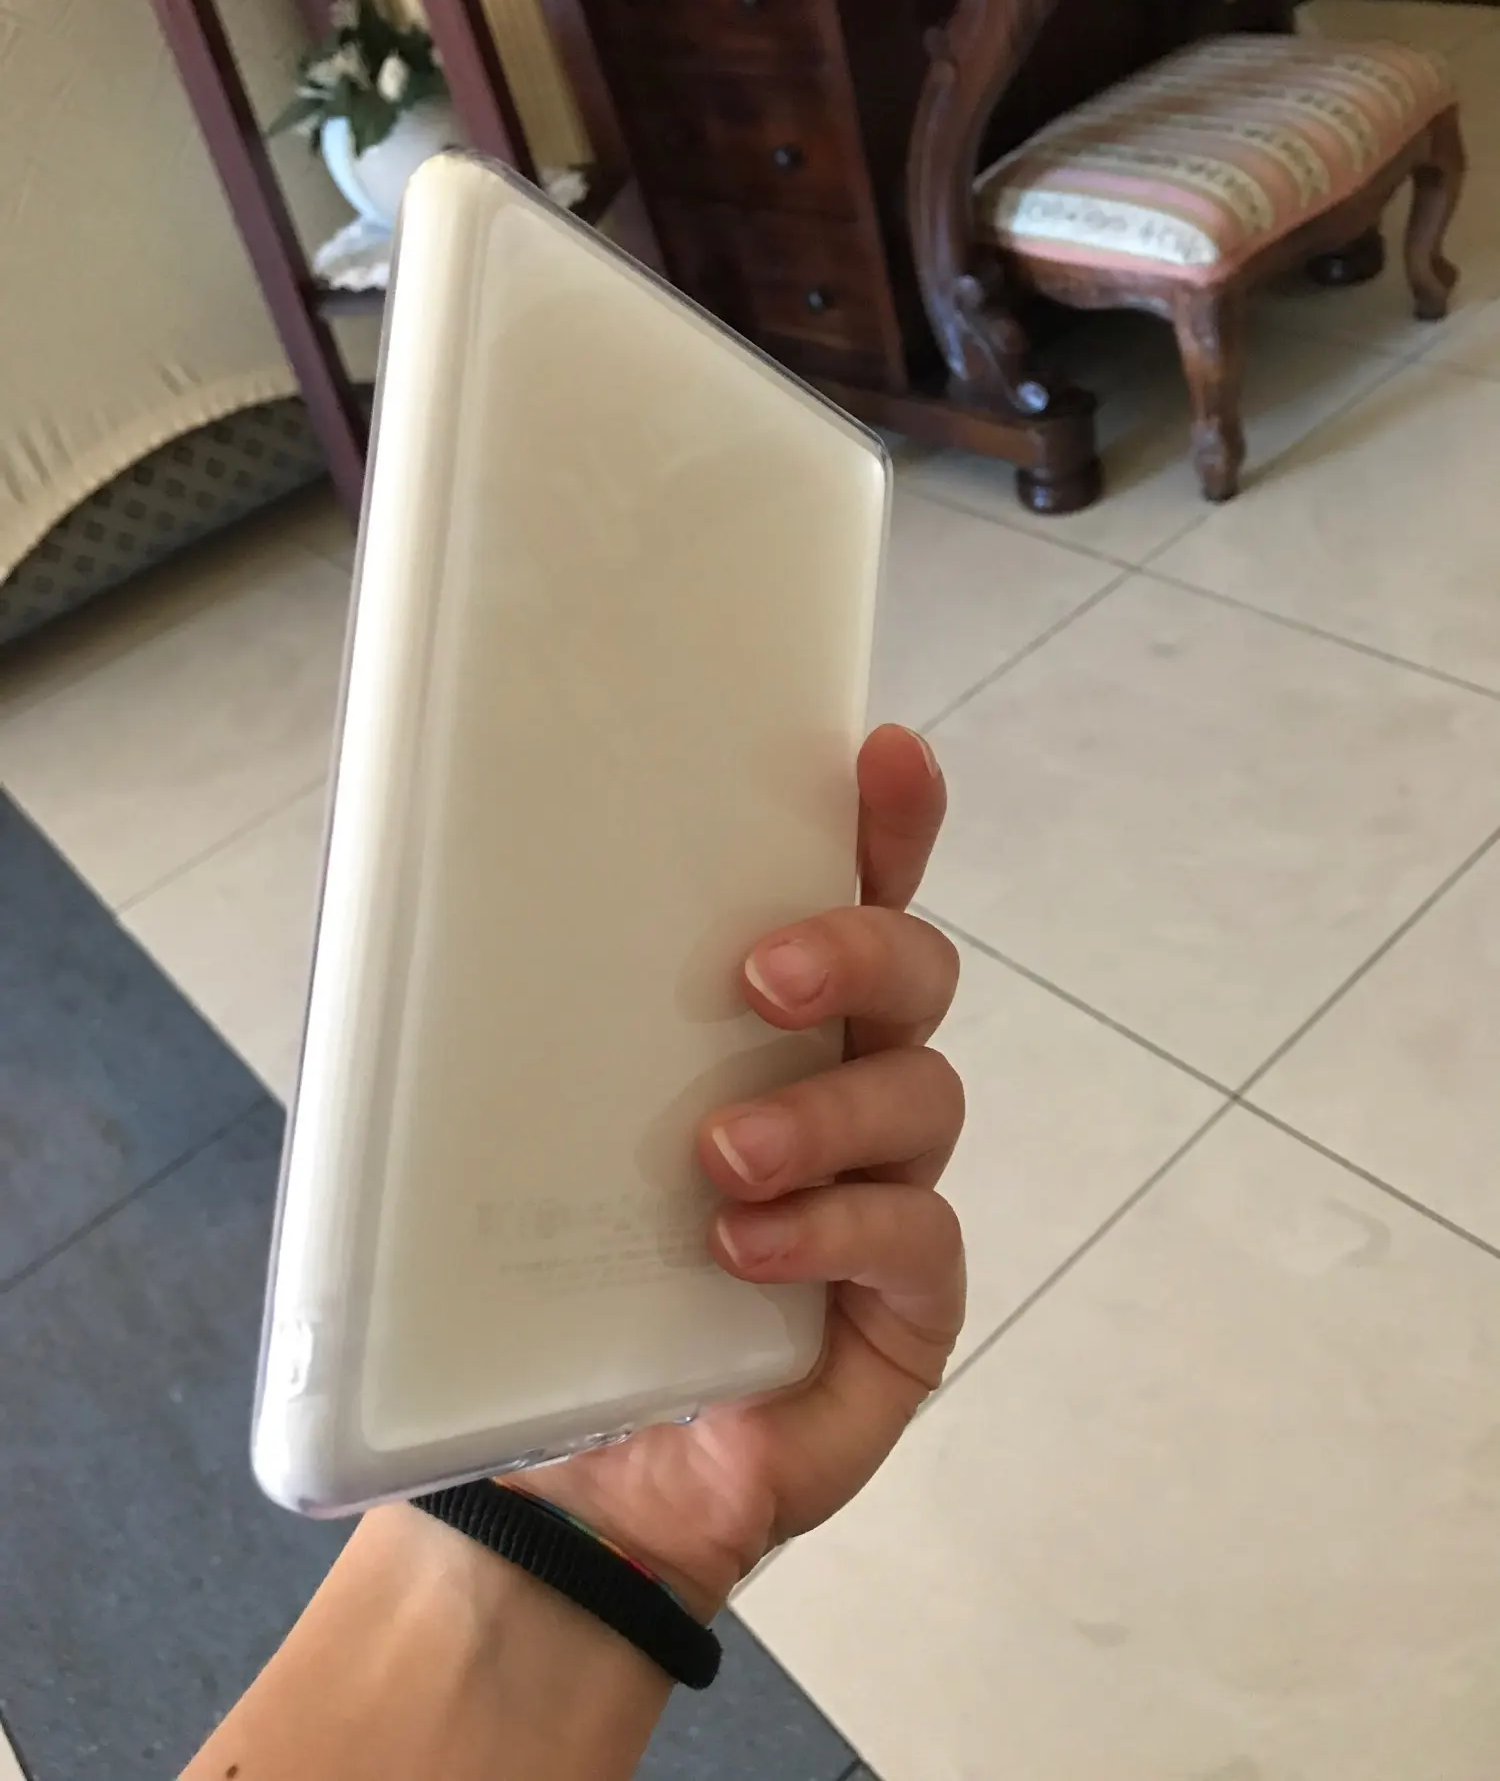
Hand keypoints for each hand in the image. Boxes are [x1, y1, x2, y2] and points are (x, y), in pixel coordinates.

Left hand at [517, 723, 963, 1614]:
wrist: (566, 1480)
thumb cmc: (543, 1287)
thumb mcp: (503, 1139)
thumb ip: (497, 1028)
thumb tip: (398, 893)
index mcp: (766, 1030)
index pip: (847, 896)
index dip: (884, 824)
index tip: (882, 755)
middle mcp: (844, 1088)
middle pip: (916, 972)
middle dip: (858, 948)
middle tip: (759, 975)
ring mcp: (888, 1194)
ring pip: (921, 1096)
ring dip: (822, 1114)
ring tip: (718, 1160)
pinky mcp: (907, 1305)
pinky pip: (916, 1238)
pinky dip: (835, 1230)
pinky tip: (744, 1252)